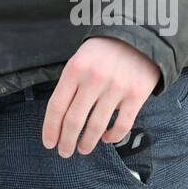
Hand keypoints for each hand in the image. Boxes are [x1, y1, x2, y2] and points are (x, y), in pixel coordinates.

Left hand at [41, 37, 159, 157]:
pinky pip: (122, 125)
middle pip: (74, 120)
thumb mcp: (80, 59)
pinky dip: (113, 137)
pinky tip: (106, 139)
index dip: (50, 128)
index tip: (49, 143)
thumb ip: (71, 84)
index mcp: (74, 69)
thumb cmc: (103, 51)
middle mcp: (93, 79)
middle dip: (66, 141)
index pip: (56, 106)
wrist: (138, 36)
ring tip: (83, 149)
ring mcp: (116, 88)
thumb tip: (60, 118)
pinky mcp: (136, 96)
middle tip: (64, 152)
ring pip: (97, 126)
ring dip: (87, 143)